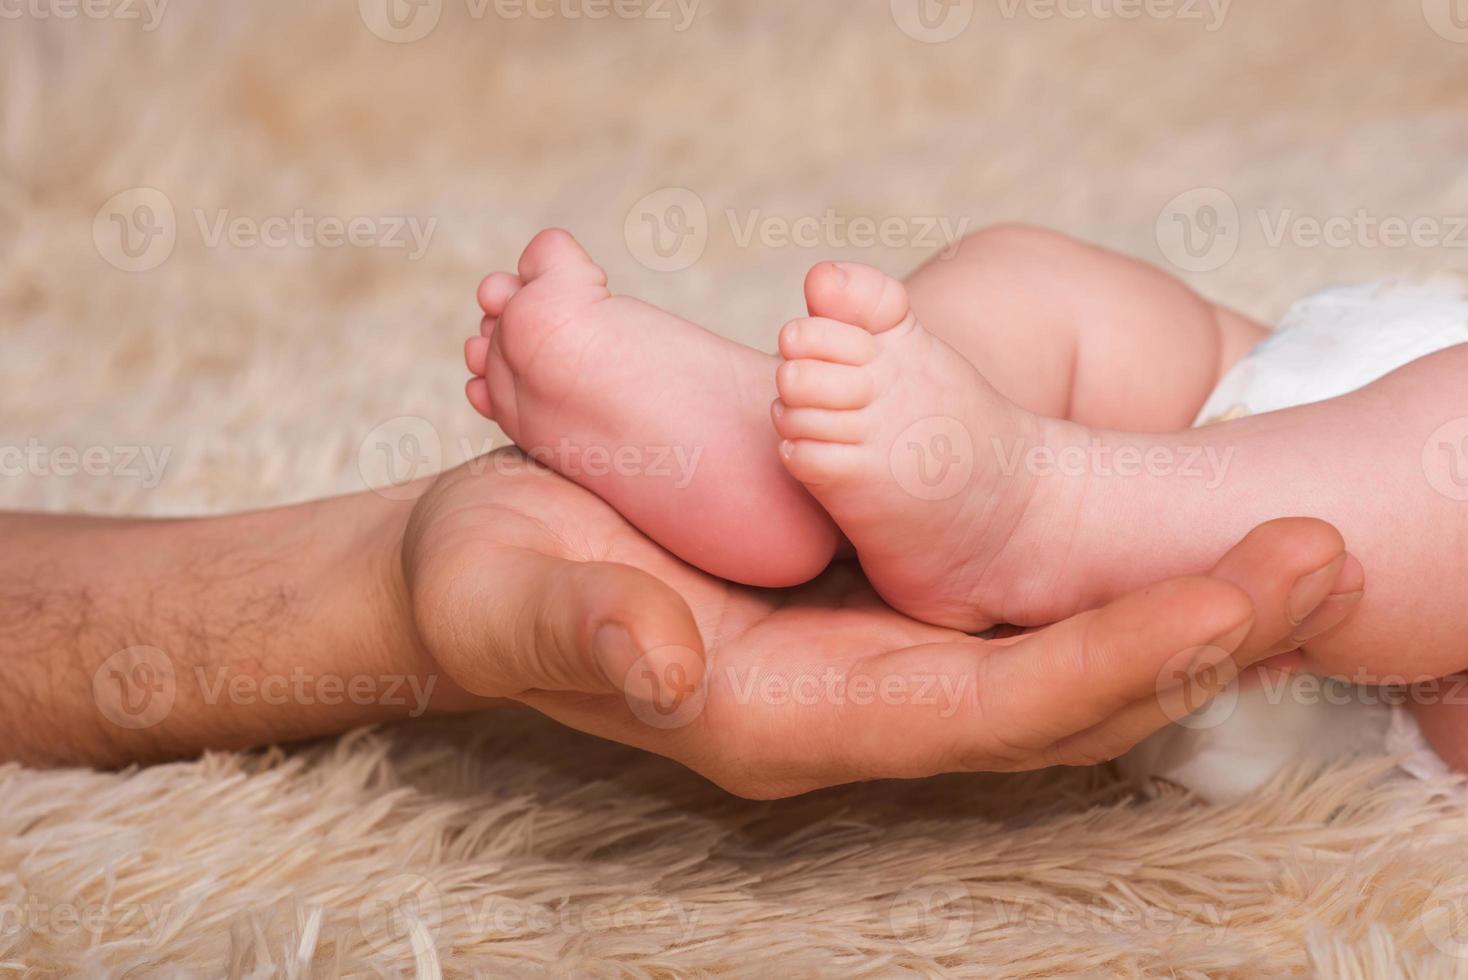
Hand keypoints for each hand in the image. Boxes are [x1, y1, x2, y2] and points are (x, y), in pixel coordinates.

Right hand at [403, 450, 1361, 798]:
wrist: (478, 572)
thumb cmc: (495, 581)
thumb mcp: (519, 591)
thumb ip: (594, 631)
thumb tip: (671, 663)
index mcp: (787, 714)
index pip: (985, 706)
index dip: (1113, 656)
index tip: (1236, 597)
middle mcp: (854, 701)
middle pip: (1059, 698)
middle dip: (1193, 638)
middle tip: (1319, 558)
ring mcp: (870, 658)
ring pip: (1055, 663)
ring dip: (1174, 611)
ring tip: (1290, 547)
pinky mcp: (870, 609)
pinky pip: (1016, 614)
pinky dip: (1106, 584)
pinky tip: (1173, 534)